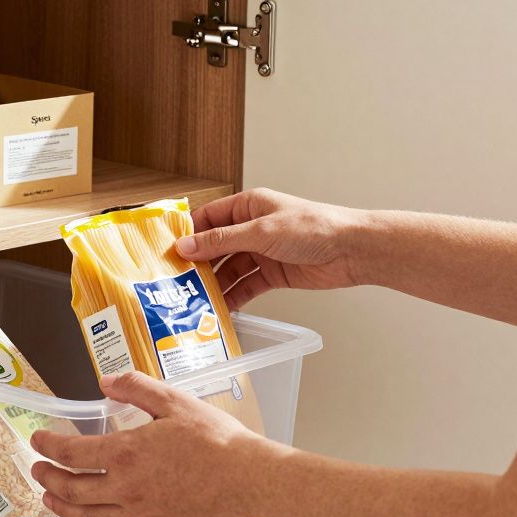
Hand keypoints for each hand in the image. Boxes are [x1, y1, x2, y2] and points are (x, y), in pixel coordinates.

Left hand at [30, 371, 271, 516]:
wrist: (249, 478)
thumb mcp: (175, 401)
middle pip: (71, 488)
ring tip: (50, 499)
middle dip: (47, 477)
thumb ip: (136, 388)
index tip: (39, 441)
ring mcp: (139, 514)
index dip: (49, 446)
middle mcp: (125, 487)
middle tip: (37, 469)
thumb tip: (106, 381)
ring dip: (62, 507)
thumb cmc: (216, 440)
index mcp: (126, 452)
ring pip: (87, 515)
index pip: (71, 452)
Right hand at [176, 188, 369, 309]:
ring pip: (228, 269)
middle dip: (197, 264)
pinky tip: (220, 309)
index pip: (207, 218)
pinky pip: (246, 286)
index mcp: (248, 207)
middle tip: (175, 283)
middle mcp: (252, 228)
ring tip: (194, 301)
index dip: (186, 234)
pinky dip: (233, 297)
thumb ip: (221, 241)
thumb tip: (185, 246)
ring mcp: (262, 252)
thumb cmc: (313, 227)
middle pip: (215, 247)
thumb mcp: (261, 232)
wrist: (352, 250)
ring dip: (214, 285)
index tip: (165, 252)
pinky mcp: (272, 274)